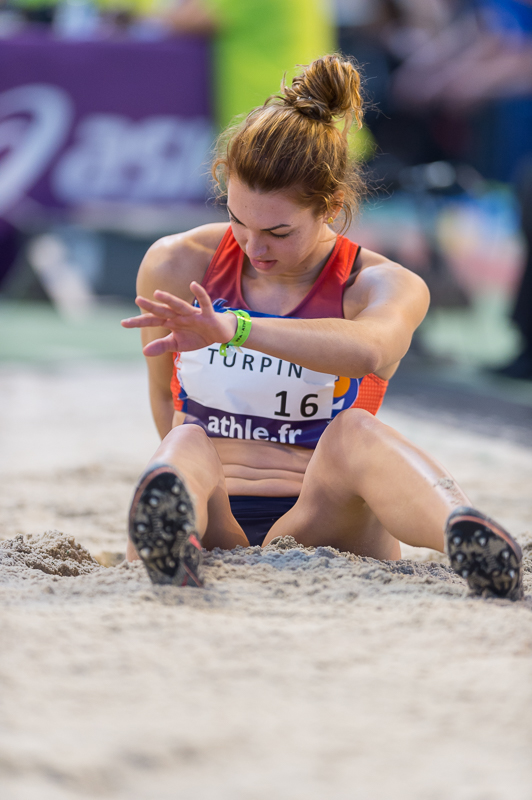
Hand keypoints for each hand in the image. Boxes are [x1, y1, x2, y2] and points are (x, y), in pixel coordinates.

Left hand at [121, 282, 236, 356]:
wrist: (219, 334)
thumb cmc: (197, 336)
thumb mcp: (178, 344)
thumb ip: (162, 346)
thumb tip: (144, 351)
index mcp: (171, 322)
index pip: (152, 321)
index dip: (139, 322)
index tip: (123, 323)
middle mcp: (179, 315)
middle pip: (163, 310)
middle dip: (151, 306)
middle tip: (137, 300)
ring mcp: (193, 314)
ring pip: (180, 305)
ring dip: (170, 299)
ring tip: (157, 293)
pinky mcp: (207, 314)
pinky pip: (204, 303)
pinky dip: (200, 294)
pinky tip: (193, 285)